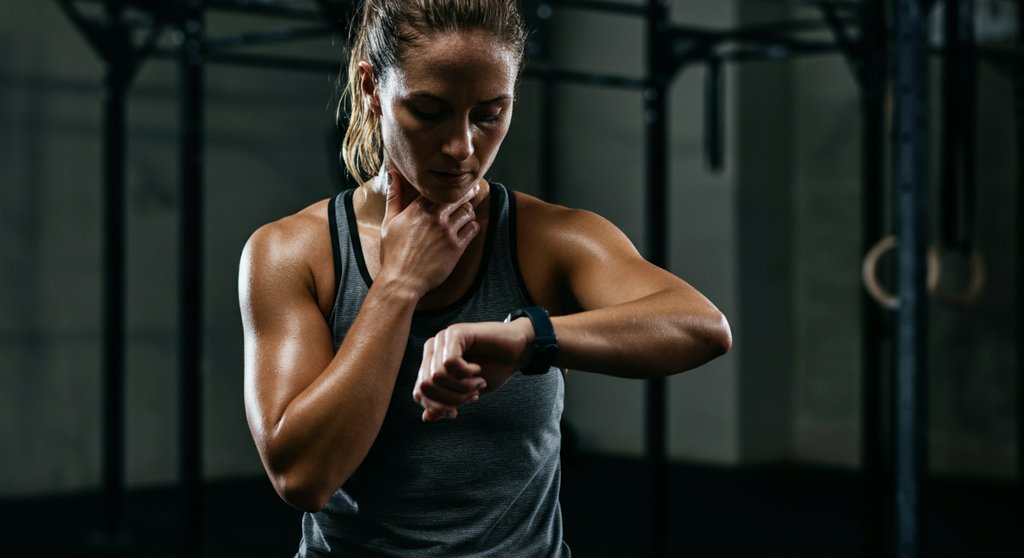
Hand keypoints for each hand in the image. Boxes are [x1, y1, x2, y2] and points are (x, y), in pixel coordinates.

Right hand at [377, 169, 480, 297]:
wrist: (402, 280)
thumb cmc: (393, 253)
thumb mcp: (389, 222)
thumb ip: (394, 196)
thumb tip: (392, 173)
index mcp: (417, 208)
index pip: (440, 189)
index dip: (451, 187)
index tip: (458, 184)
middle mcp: (434, 217)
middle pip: (458, 197)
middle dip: (467, 193)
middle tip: (473, 190)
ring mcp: (446, 231)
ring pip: (468, 211)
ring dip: (469, 211)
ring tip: (468, 213)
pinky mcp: (456, 247)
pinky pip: (473, 229)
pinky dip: (473, 226)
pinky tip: (469, 229)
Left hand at [413, 318, 533, 421]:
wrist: (518, 351)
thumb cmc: (493, 369)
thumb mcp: (467, 393)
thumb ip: (446, 404)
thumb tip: (426, 418)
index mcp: (430, 363)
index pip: (418, 393)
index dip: (437, 407)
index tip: (456, 412)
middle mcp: (432, 349)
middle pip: (426, 386)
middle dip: (451, 399)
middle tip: (472, 395)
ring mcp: (442, 339)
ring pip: (437, 376)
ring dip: (462, 387)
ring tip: (477, 383)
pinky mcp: (456, 333)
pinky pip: (450, 363)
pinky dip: (466, 374)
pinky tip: (477, 369)